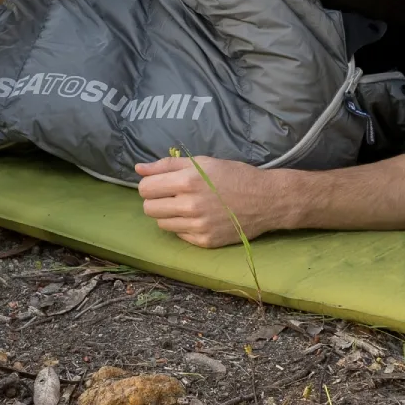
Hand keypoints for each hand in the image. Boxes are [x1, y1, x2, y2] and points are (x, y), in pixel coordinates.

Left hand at [134, 155, 285, 247]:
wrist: (266, 199)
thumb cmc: (233, 175)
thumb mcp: (202, 162)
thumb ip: (167, 165)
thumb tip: (139, 168)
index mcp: (187, 182)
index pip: (145, 189)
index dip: (149, 185)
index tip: (160, 184)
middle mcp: (190, 206)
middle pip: (148, 208)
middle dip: (155, 200)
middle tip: (171, 195)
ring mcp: (198, 226)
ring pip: (161, 223)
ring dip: (167, 214)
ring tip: (185, 206)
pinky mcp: (205, 241)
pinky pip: (178, 235)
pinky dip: (183, 226)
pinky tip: (198, 217)